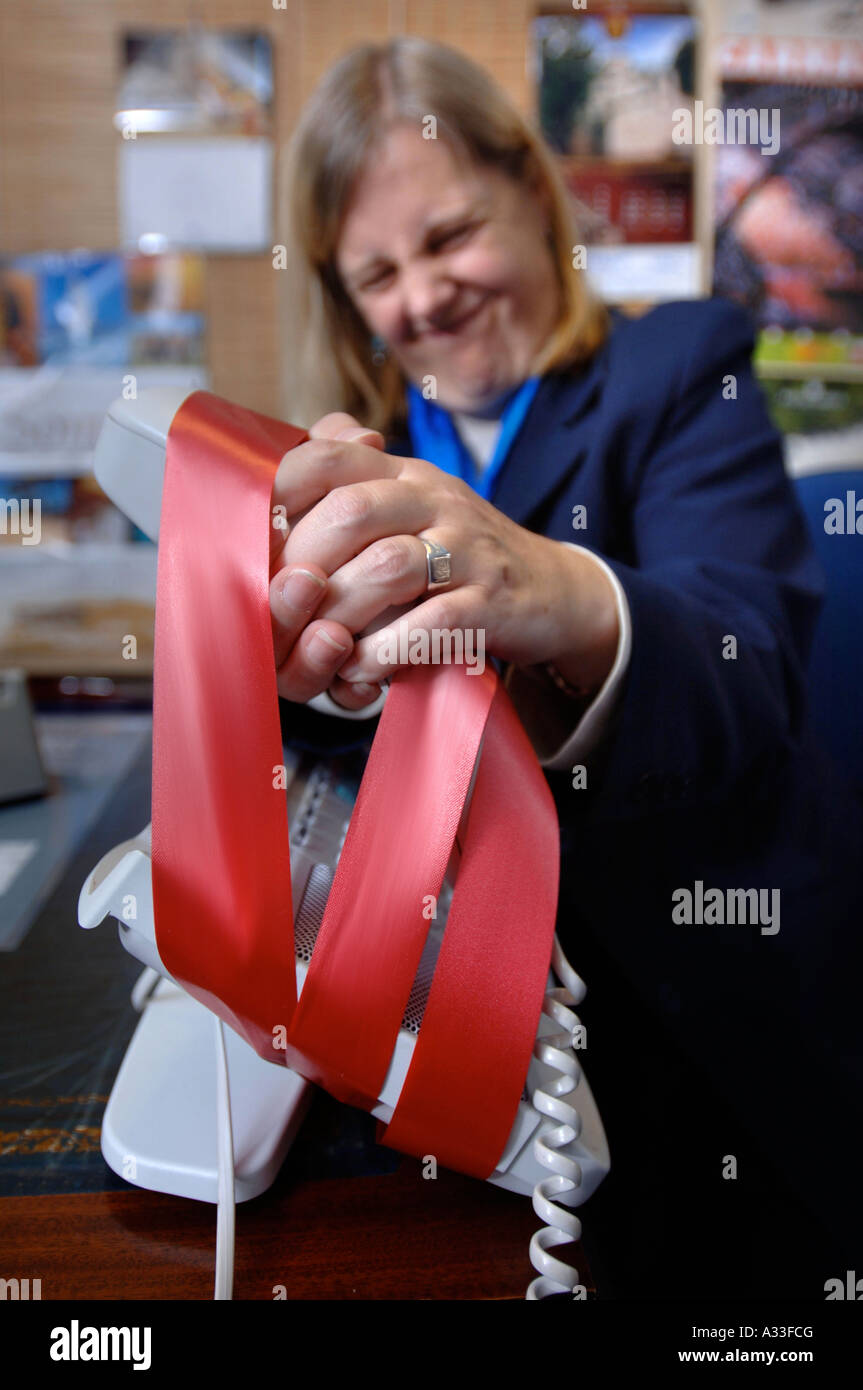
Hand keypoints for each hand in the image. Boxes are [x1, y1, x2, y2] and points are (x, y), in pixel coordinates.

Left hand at [269, 412, 618, 707]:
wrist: (553, 591)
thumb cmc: (458, 558)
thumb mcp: (407, 509)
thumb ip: (347, 490)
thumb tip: (270, 484)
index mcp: (402, 472)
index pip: (329, 454)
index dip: (276, 489)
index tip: (242, 533)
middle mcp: (434, 499)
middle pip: (349, 512)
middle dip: (301, 565)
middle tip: (276, 608)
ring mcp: (467, 549)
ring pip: (388, 566)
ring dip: (341, 612)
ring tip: (320, 643)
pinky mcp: (492, 603)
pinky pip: (431, 622)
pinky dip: (386, 650)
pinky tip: (362, 669)